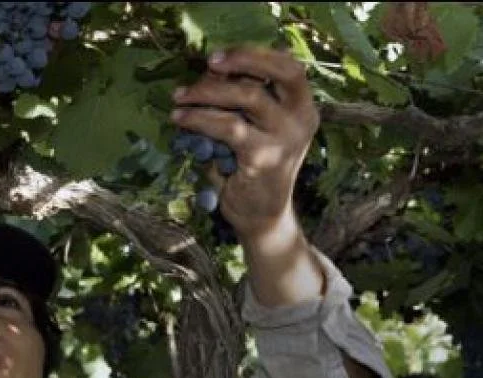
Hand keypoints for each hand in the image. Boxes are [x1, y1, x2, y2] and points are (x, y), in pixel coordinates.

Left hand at [170, 47, 319, 240]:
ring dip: (207, 92)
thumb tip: (209, 74)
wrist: (260, 216)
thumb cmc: (250, 170)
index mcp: (303, 107)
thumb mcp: (251, 130)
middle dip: (237, 63)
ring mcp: (285, 138)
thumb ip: (240, 105)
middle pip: (274, 74)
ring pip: (247, 97)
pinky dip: (200, 119)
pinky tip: (181, 119)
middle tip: (205, 65)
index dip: (255, 55)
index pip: (288, 67)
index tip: (219, 56)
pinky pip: (227, 127)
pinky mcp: (263, 156)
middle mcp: (301, 119)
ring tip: (179, 97)